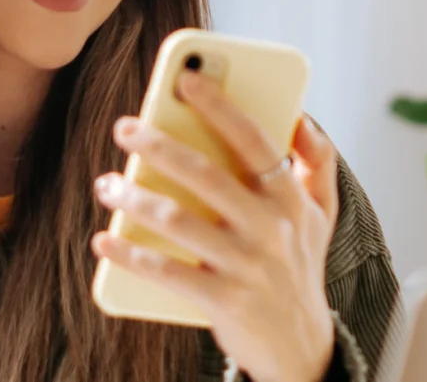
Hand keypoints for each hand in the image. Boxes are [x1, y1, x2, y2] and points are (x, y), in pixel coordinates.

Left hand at [93, 72, 343, 381]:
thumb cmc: (300, 267)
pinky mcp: (224, 301)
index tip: (185, 80)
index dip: (221, 106)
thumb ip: (318, 162)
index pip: (254, 141)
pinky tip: (105, 239)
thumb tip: (301, 116)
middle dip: (161, 146)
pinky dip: (132, 254)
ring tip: (106, 185)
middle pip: (208, 176)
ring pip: (181, 222)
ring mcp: (247, 266)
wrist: (302, 346)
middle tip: (124, 128)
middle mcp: (271, 228)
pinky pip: (169, 272)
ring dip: (137, 200)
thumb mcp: (322, 214)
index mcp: (290, 198)